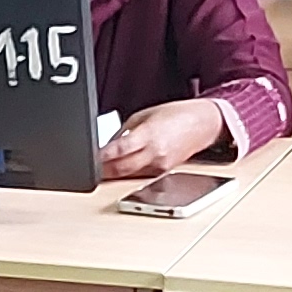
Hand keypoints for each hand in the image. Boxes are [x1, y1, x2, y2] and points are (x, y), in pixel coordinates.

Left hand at [100, 98, 231, 181]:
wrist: (203, 124)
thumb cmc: (176, 115)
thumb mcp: (143, 115)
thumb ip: (124, 132)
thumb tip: (107, 147)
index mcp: (149, 134)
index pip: (119, 149)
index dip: (101, 157)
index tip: (88, 159)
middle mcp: (155, 152)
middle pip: (122, 168)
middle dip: (103, 170)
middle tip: (89, 169)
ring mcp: (160, 165)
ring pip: (129, 175)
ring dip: (113, 174)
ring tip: (100, 170)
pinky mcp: (164, 173)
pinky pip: (140, 176)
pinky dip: (128, 174)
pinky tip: (119, 170)